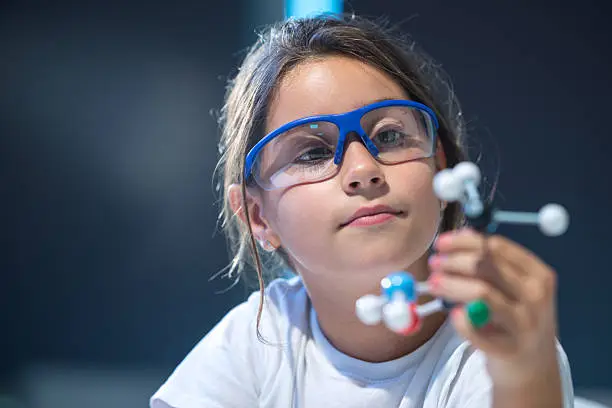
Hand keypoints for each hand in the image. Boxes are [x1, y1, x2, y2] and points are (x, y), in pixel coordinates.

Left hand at [428, 228, 559, 384]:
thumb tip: (461, 234)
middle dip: (453, 261)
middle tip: (434, 264)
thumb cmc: (518, 320)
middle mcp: (536, 296)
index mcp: (538, 274)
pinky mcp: (509, 348)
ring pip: (480, 292)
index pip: (497, 247)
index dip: (464, 242)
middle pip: (485, 266)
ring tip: (434, 284)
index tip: (441, 243)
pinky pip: (475, 327)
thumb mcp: (516, 288)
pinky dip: (460, 318)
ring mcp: (525, 323)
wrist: (534, 367)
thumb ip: (493, 263)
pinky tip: (453, 314)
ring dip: (450, 284)